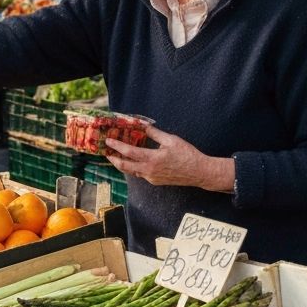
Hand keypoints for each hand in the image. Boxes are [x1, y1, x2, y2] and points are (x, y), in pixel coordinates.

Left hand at [105, 124, 234, 191]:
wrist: (199, 172)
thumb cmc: (187, 155)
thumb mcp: (171, 140)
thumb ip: (155, 134)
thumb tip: (144, 126)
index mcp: (152, 159)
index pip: (128, 152)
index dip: (116, 146)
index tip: (108, 141)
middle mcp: (149, 170)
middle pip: (124, 166)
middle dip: (113, 159)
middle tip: (107, 152)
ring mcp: (151, 177)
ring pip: (131, 171)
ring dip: (123, 164)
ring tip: (117, 156)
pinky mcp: (155, 181)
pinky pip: (140, 174)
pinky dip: (134, 167)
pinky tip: (134, 161)